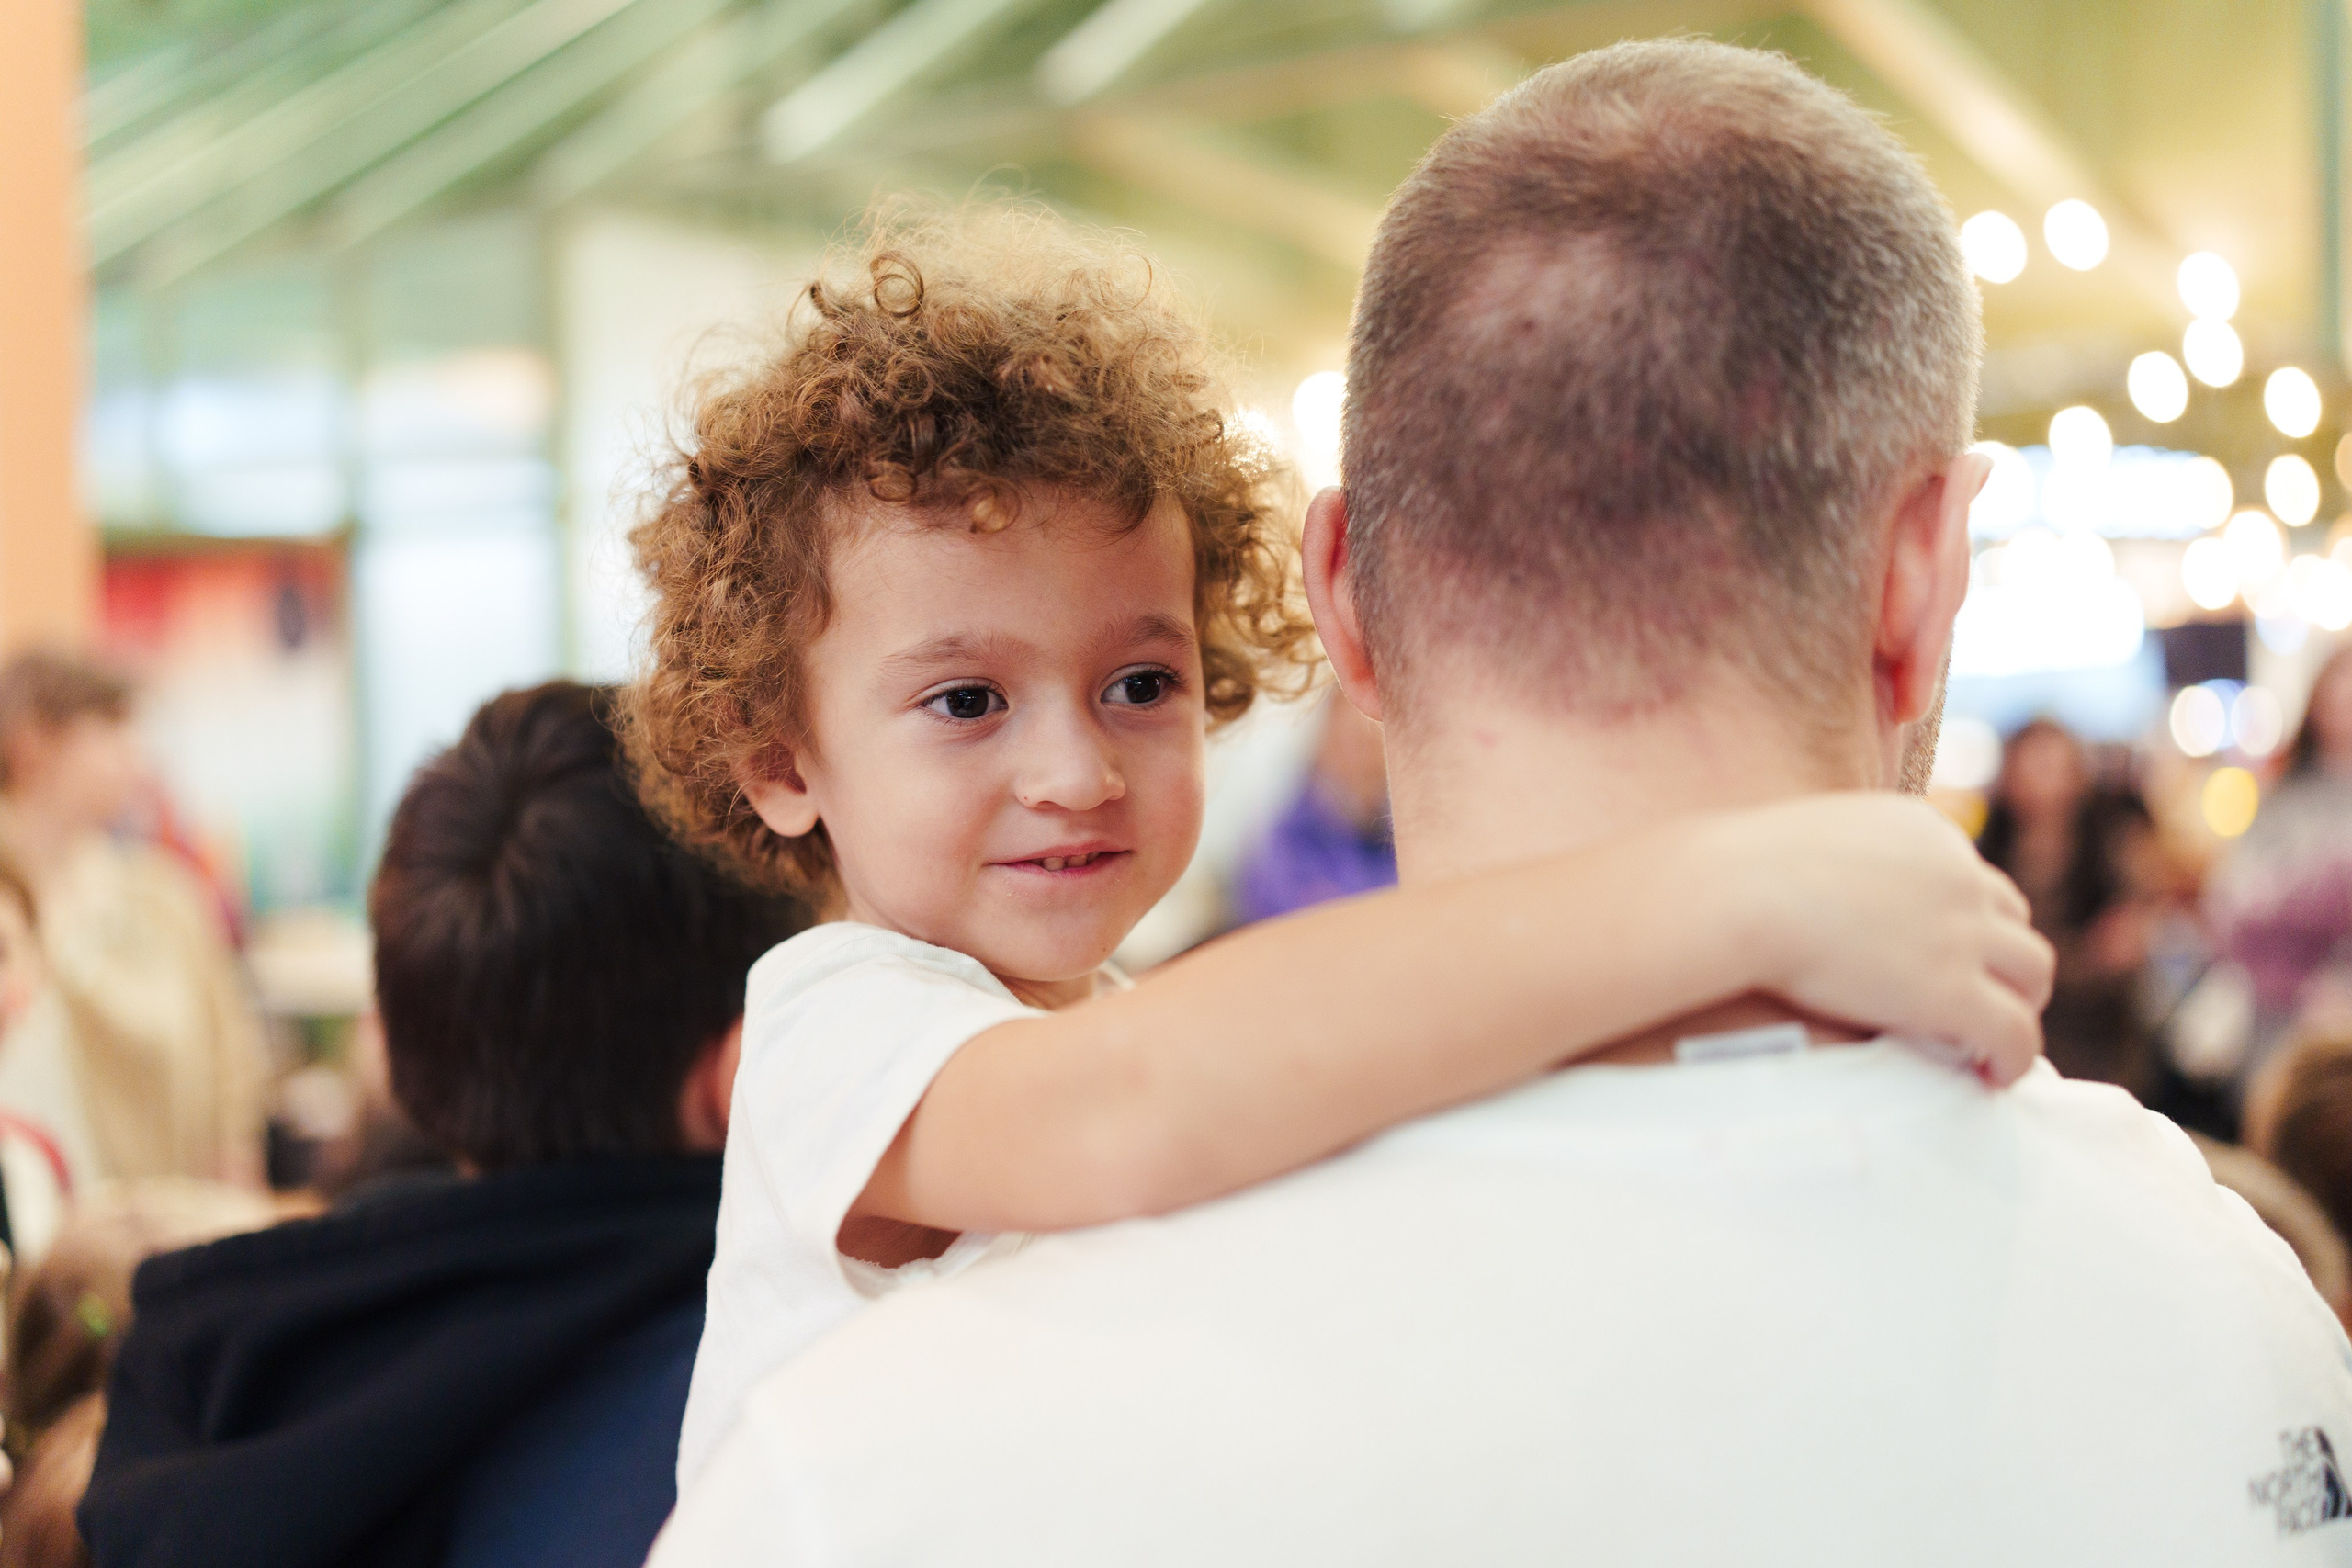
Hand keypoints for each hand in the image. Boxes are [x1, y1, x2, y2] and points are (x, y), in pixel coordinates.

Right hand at [1713, 794, 2053, 1085]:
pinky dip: (2014, 1057)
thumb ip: (1832, 859)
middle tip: (1976, 995)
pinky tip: (1991, 1076)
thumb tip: (1807, 888)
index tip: (1942, 952)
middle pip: (2010, 918)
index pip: (1966, 874)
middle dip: (1999, 957)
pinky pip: (2016, 1032)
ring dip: (2018, 1003)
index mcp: (1922, 829)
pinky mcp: (1954, 992)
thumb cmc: (1737, 872)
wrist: (1737, 894)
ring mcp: (1962, 932)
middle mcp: (1957, 872)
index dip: (1962, 918)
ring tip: (1991, 1039)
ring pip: (2032, 971)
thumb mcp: (1804, 840)